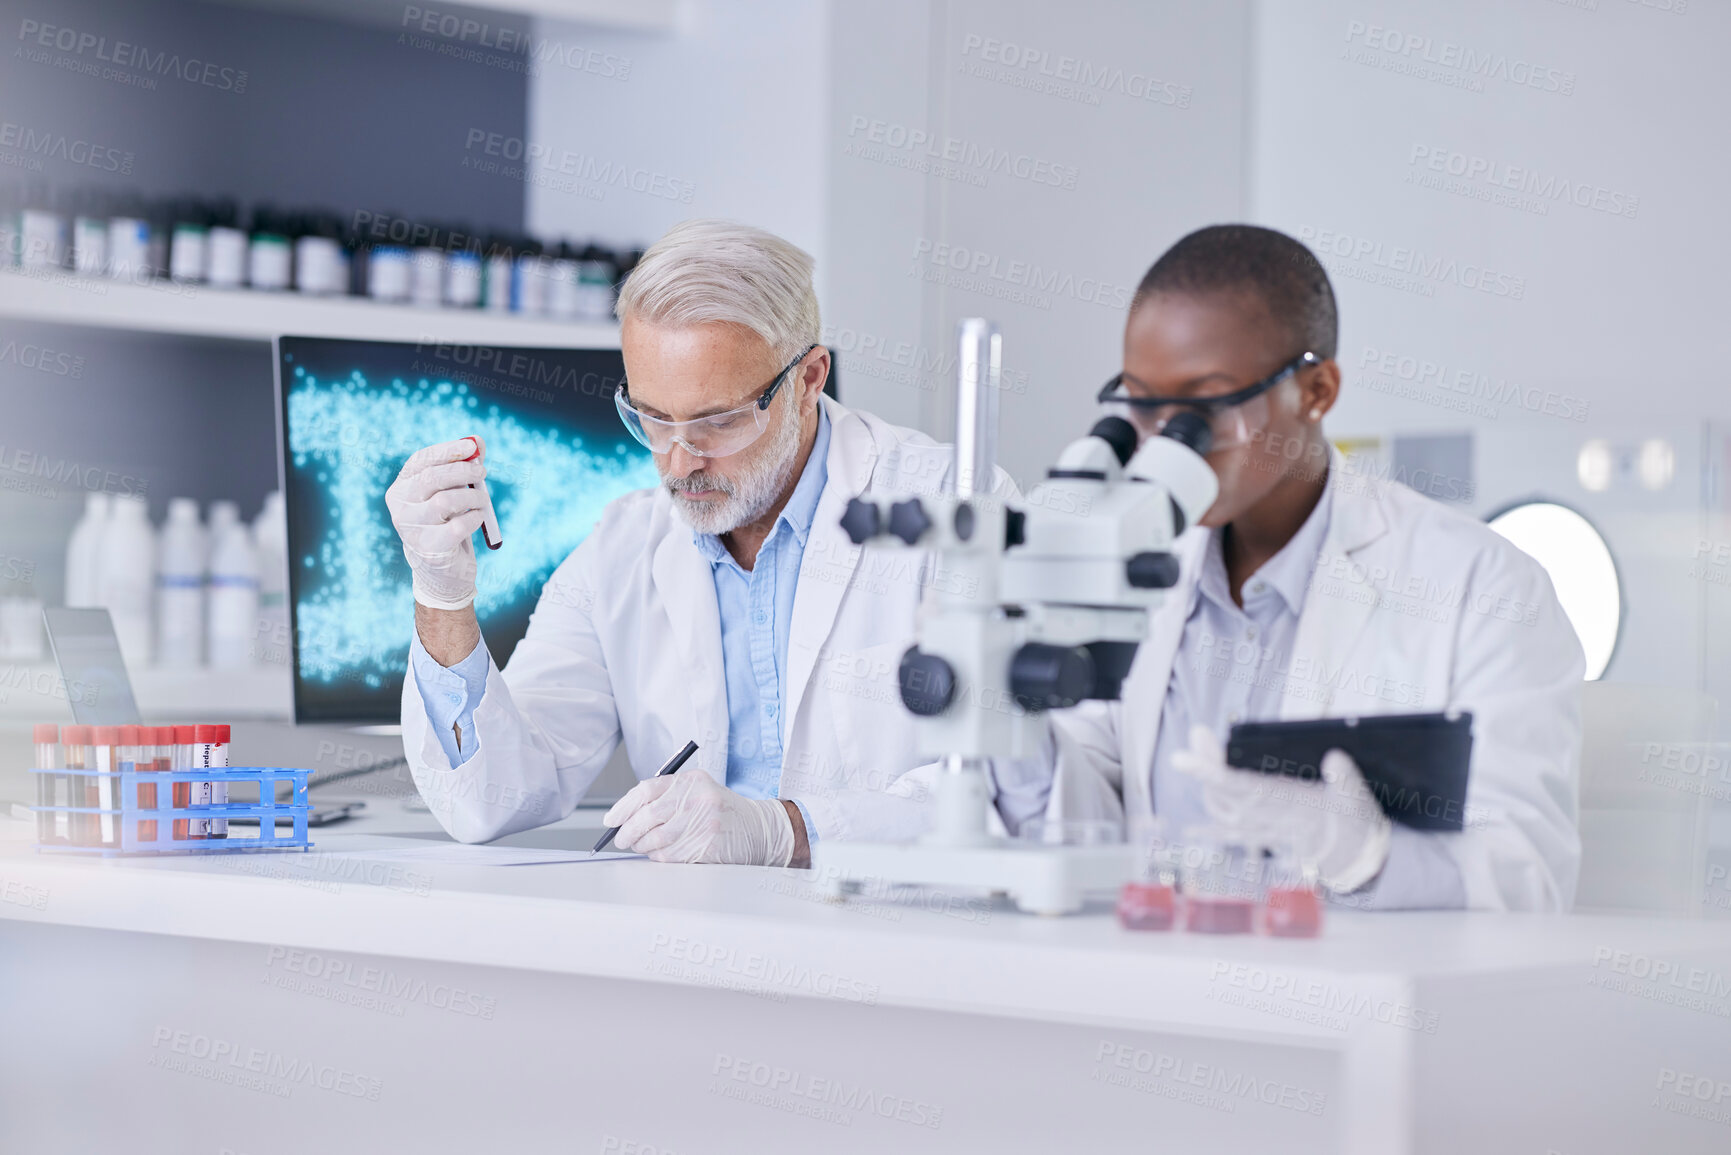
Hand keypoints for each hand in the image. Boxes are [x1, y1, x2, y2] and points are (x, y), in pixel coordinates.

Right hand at [386, 438, 487, 610]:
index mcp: (401, 487)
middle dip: (463, 471)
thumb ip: (463, 465)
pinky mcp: (428, 548)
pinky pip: (458, 526)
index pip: (421, 460)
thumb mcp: (451, 492)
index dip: (447, 450)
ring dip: (473, 497)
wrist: (441, 569)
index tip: (472, 446)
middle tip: (482, 472)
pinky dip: (474, 519)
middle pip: (432, 478)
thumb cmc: (446, 523)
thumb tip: (479, 441)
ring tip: (482, 501)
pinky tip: (475, 520)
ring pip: (446, 501)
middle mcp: (400, 507)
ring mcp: (411, 529)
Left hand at [603, 772, 795, 864]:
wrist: (757, 829)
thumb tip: (624, 816)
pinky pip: (670, 856)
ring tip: (642, 846)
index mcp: (691, 780)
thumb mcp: (697, 791)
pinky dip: (659, 857)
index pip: (645, 791)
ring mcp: (703, 824)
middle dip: (628, 832)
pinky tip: (662, 853)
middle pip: (647, 817)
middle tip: (621, 839)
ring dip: (642, 847)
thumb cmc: (721, 810)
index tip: (611, 820)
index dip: (622, 807)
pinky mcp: (707, 846)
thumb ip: (665, 796)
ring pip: (655, 840)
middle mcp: (697, 799)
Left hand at [1170, 724, 1391, 894]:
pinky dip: (1209, 832)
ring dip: (1207, 784)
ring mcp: (1264, 832)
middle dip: (1206, 764)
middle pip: (1226, 794)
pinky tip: (1189, 831)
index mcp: (1290, 806)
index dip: (1212, 773)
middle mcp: (1270, 821)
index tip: (1184, 759)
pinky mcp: (1265, 839)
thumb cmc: (1355, 823)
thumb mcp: (1357, 797)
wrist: (1358, 858)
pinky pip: (1230, 837)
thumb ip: (1345, 778)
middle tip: (1198, 733)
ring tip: (1201, 749)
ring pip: (1223, 811)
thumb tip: (1334, 757)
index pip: (1243, 787)